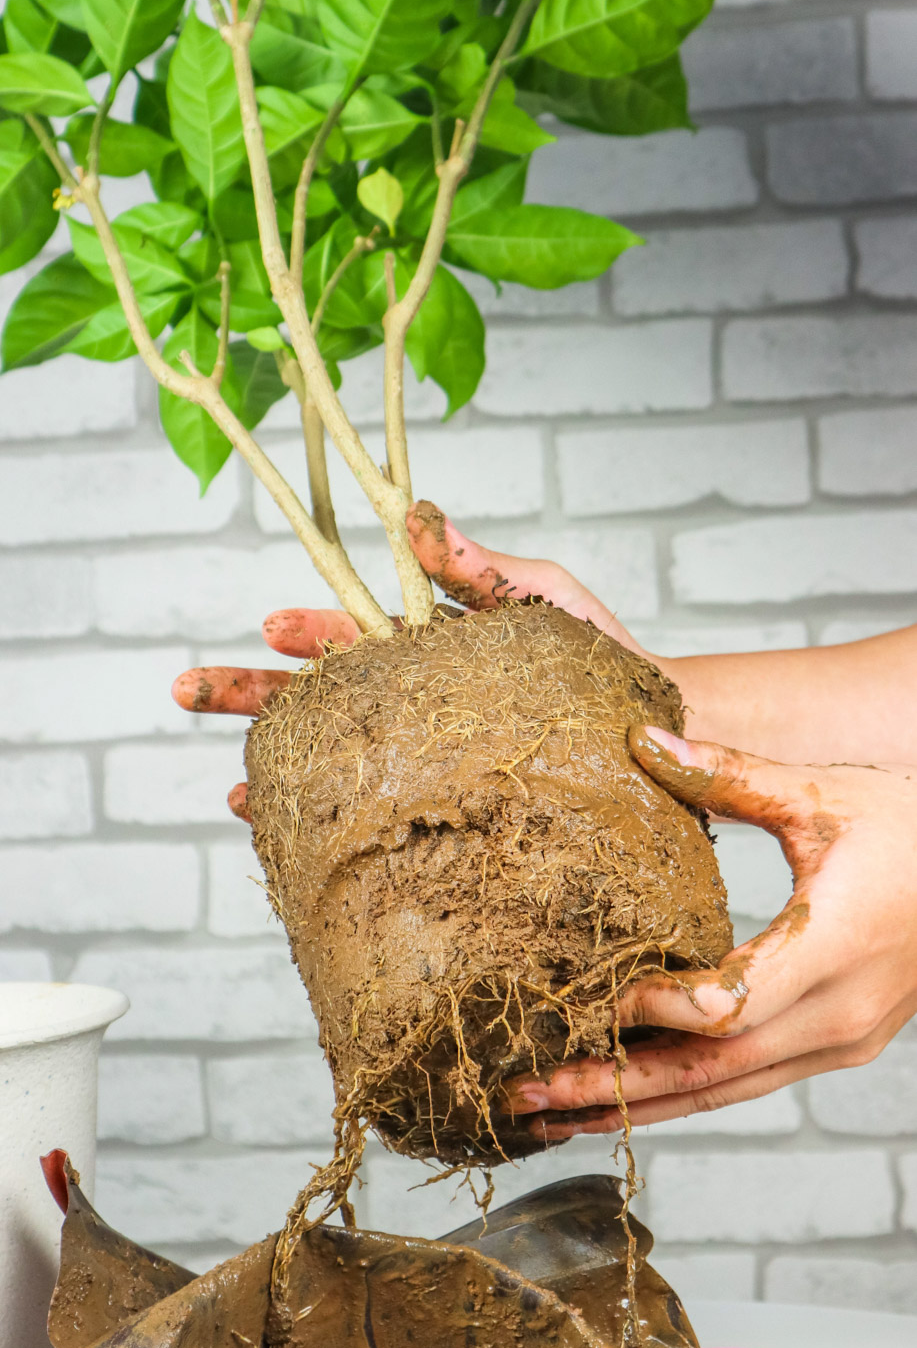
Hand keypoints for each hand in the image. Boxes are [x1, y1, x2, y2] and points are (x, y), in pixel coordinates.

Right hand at [171, 501, 644, 818]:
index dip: (305, 630)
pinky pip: (368, 817)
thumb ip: (479, 566)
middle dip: (251, 692)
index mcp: (428, 649)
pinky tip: (284, 832)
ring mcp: (422, 760)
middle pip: (318, 697)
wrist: (653, 743)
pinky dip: (321, 822)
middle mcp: (414, 706)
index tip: (268, 628)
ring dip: (275, 765)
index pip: (350, 634)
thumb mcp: (542, 599)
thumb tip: (418, 515)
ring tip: (234, 784)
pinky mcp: (443, 811)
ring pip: (329, 759)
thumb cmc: (601, 663)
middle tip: (188, 690)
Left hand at [504, 727, 916, 1137]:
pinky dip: (684, 1090)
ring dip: (638, 1102)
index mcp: (837, 947)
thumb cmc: (910, 827)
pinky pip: (748, 1081)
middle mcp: (839, 1015)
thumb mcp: (822, 793)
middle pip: (711, 1072)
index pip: (728, 1005)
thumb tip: (643, 738)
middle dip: (614, 1084)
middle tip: (526, 1091)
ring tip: (551, 1112)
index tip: (582, 995)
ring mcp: (842, 1041)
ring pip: (726, 1091)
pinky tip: (626, 1090)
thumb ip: (730, 772)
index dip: (651, 1007)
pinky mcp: (838, 1044)